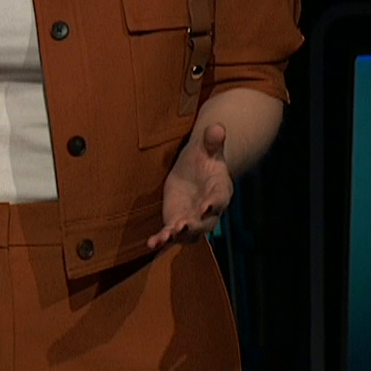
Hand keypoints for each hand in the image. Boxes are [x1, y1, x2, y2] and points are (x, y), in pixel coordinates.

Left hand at [147, 123, 232, 249]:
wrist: (195, 170)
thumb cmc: (205, 158)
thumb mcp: (208, 148)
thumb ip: (212, 141)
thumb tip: (217, 127)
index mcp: (220, 190)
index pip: (220, 198)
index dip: (214, 203)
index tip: (207, 207)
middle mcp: (209, 210)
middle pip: (206, 222)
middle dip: (195, 225)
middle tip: (184, 226)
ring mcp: (193, 218)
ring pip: (188, 233)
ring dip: (177, 236)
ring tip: (164, 237)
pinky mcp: (176, 222)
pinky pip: (170, 234)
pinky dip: (161, 239)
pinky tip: (150, 244)